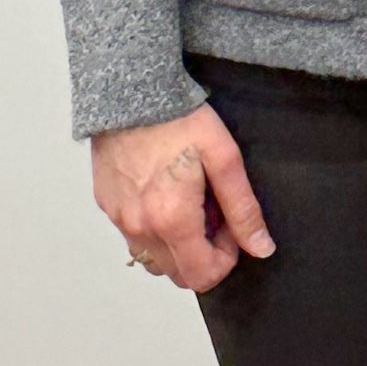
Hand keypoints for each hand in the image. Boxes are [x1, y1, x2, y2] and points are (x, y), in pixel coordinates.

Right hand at [91, 104, 273, 291]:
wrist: (129, 89)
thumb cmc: (178, 118)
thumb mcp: (224, 159)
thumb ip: (243, 210)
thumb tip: (261, 248)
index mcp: (171, 220)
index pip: (202, 276)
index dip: (225, 260)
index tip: (230, 229)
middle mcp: (139, 227)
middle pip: (178, 274)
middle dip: (202, 253)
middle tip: (210, 212)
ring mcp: (118, 218)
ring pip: (154, 258)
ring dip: (176, 244)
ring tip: (187, 202)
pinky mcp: (106, 204)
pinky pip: (134, 236)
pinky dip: (154, 228)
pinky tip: (163, 192)